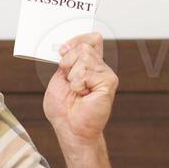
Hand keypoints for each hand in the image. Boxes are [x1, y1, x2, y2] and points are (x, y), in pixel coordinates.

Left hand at [43, 32, 117, 147]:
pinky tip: (83, 95)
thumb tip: (68, 46)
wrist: (69, 128)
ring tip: (77, 91)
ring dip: (73, 75)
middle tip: (69, 81)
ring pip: (84, 57)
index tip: (62, 50)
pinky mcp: (109, 82)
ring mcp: (106, 74)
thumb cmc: (63, 108)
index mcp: (89, 65)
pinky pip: (87, 72)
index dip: (77, 39)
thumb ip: (66, 61)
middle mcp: (100, 67)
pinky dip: (78, 84)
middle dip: (68, 61)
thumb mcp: (59, 78)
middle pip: (84, 46)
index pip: (91, 39)